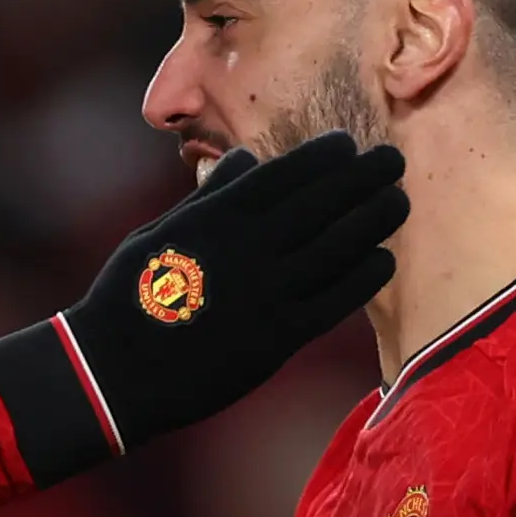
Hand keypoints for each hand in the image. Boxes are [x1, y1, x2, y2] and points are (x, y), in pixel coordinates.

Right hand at [0, 134, 406, 482]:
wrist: (116, 371)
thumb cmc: (132, 294)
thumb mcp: (161, 231)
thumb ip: (210, 197)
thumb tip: (248, 159)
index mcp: (218, 217)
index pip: (287, 173)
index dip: (325, 156)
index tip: (349, 145)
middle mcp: (250, 248)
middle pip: (324, 201)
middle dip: (364, 176)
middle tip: (394, 161)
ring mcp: (268, 293)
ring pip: (340, 245)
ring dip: (375, 218)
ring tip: (399, 201)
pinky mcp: (279, 337)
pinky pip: (336, 299)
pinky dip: (365, 275)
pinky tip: (383, 258)